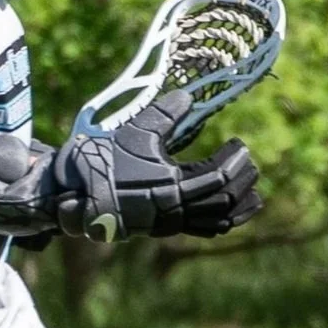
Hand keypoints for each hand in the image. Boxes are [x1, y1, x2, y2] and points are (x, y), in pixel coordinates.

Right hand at [52, 90, 263, 241]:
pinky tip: (233, 209)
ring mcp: (170, 223)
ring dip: (239, 206)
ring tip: (254, 190)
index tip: (239, 144)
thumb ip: (163, 114)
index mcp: (170, 188)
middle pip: (225, 202)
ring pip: (218, 222)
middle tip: (249, 161)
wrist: (73, 189)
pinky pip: (204, 229)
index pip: (218, 179)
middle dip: (243, 181)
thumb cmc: (104, 158)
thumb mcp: (135, 130)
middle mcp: (174, 211)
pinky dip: (224, 220)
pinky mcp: (165, 227)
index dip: (235, 162)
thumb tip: (188, 97)